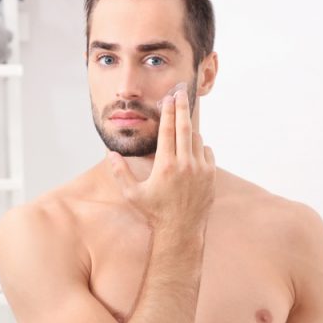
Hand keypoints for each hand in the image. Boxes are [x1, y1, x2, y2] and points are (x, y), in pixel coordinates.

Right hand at [108, 87, 215, 232]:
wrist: (181, 229)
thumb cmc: (154, 212)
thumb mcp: (132, 194)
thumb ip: (120, 173)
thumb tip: (112, 154)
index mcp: (166, 166)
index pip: (168, 130)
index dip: (168, 111)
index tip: (168, 98)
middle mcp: (185, 164)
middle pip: (185, 127)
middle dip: (182, 107)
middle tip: (181, 92)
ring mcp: (201, 169)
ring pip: (196, 139)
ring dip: (188, 130)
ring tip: (181, 124)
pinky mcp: (211, 175)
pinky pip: (206, 151)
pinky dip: (199, 147)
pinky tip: (191, 149)